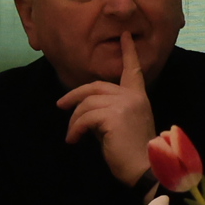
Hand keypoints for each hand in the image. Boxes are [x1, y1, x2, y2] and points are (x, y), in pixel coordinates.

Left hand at [58, 30, 157, 185]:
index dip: (128, 52)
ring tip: (72, 135)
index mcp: (139, 97)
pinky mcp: (113, 116)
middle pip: (96, 86)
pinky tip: (73, 140)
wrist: (144, 168)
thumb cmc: (133, 152)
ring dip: (74, 120)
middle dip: (75, 95)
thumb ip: (110, 111)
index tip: (124, 36)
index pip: (133, 70)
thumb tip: (88, 111)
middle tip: (61, 105)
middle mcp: (133, 96)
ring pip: (87, 103)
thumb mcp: (123, 125)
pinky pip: (85, 117)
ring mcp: (124, 104)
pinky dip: (75, 129)